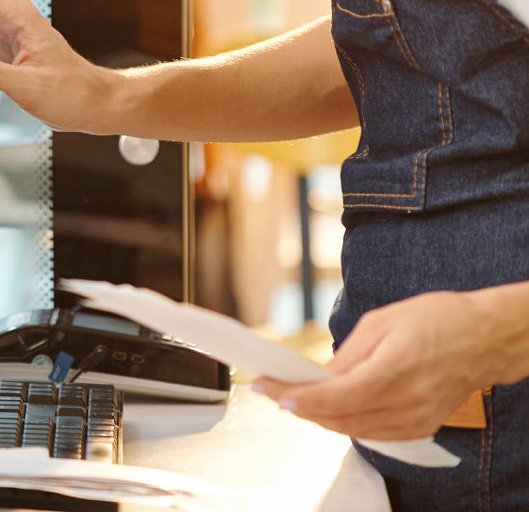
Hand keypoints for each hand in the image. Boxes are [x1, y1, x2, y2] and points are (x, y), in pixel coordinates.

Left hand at [253, 291, 497, 439]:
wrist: (484, 338)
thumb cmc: (434, 320)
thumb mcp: (380, 322)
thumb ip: (347, 356)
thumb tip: (317, 378)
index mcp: (395, 367)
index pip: (337, 395)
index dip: (300, 397)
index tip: (271, 390)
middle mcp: (408, 400)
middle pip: (341, 417)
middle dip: (301, 406)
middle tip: (272, 391)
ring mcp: (416, 418)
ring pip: (354, 430)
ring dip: (319, 418)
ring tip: (293, 399)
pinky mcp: (421, 427)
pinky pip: (374, 434)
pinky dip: (346, 424)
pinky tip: (329, 410)